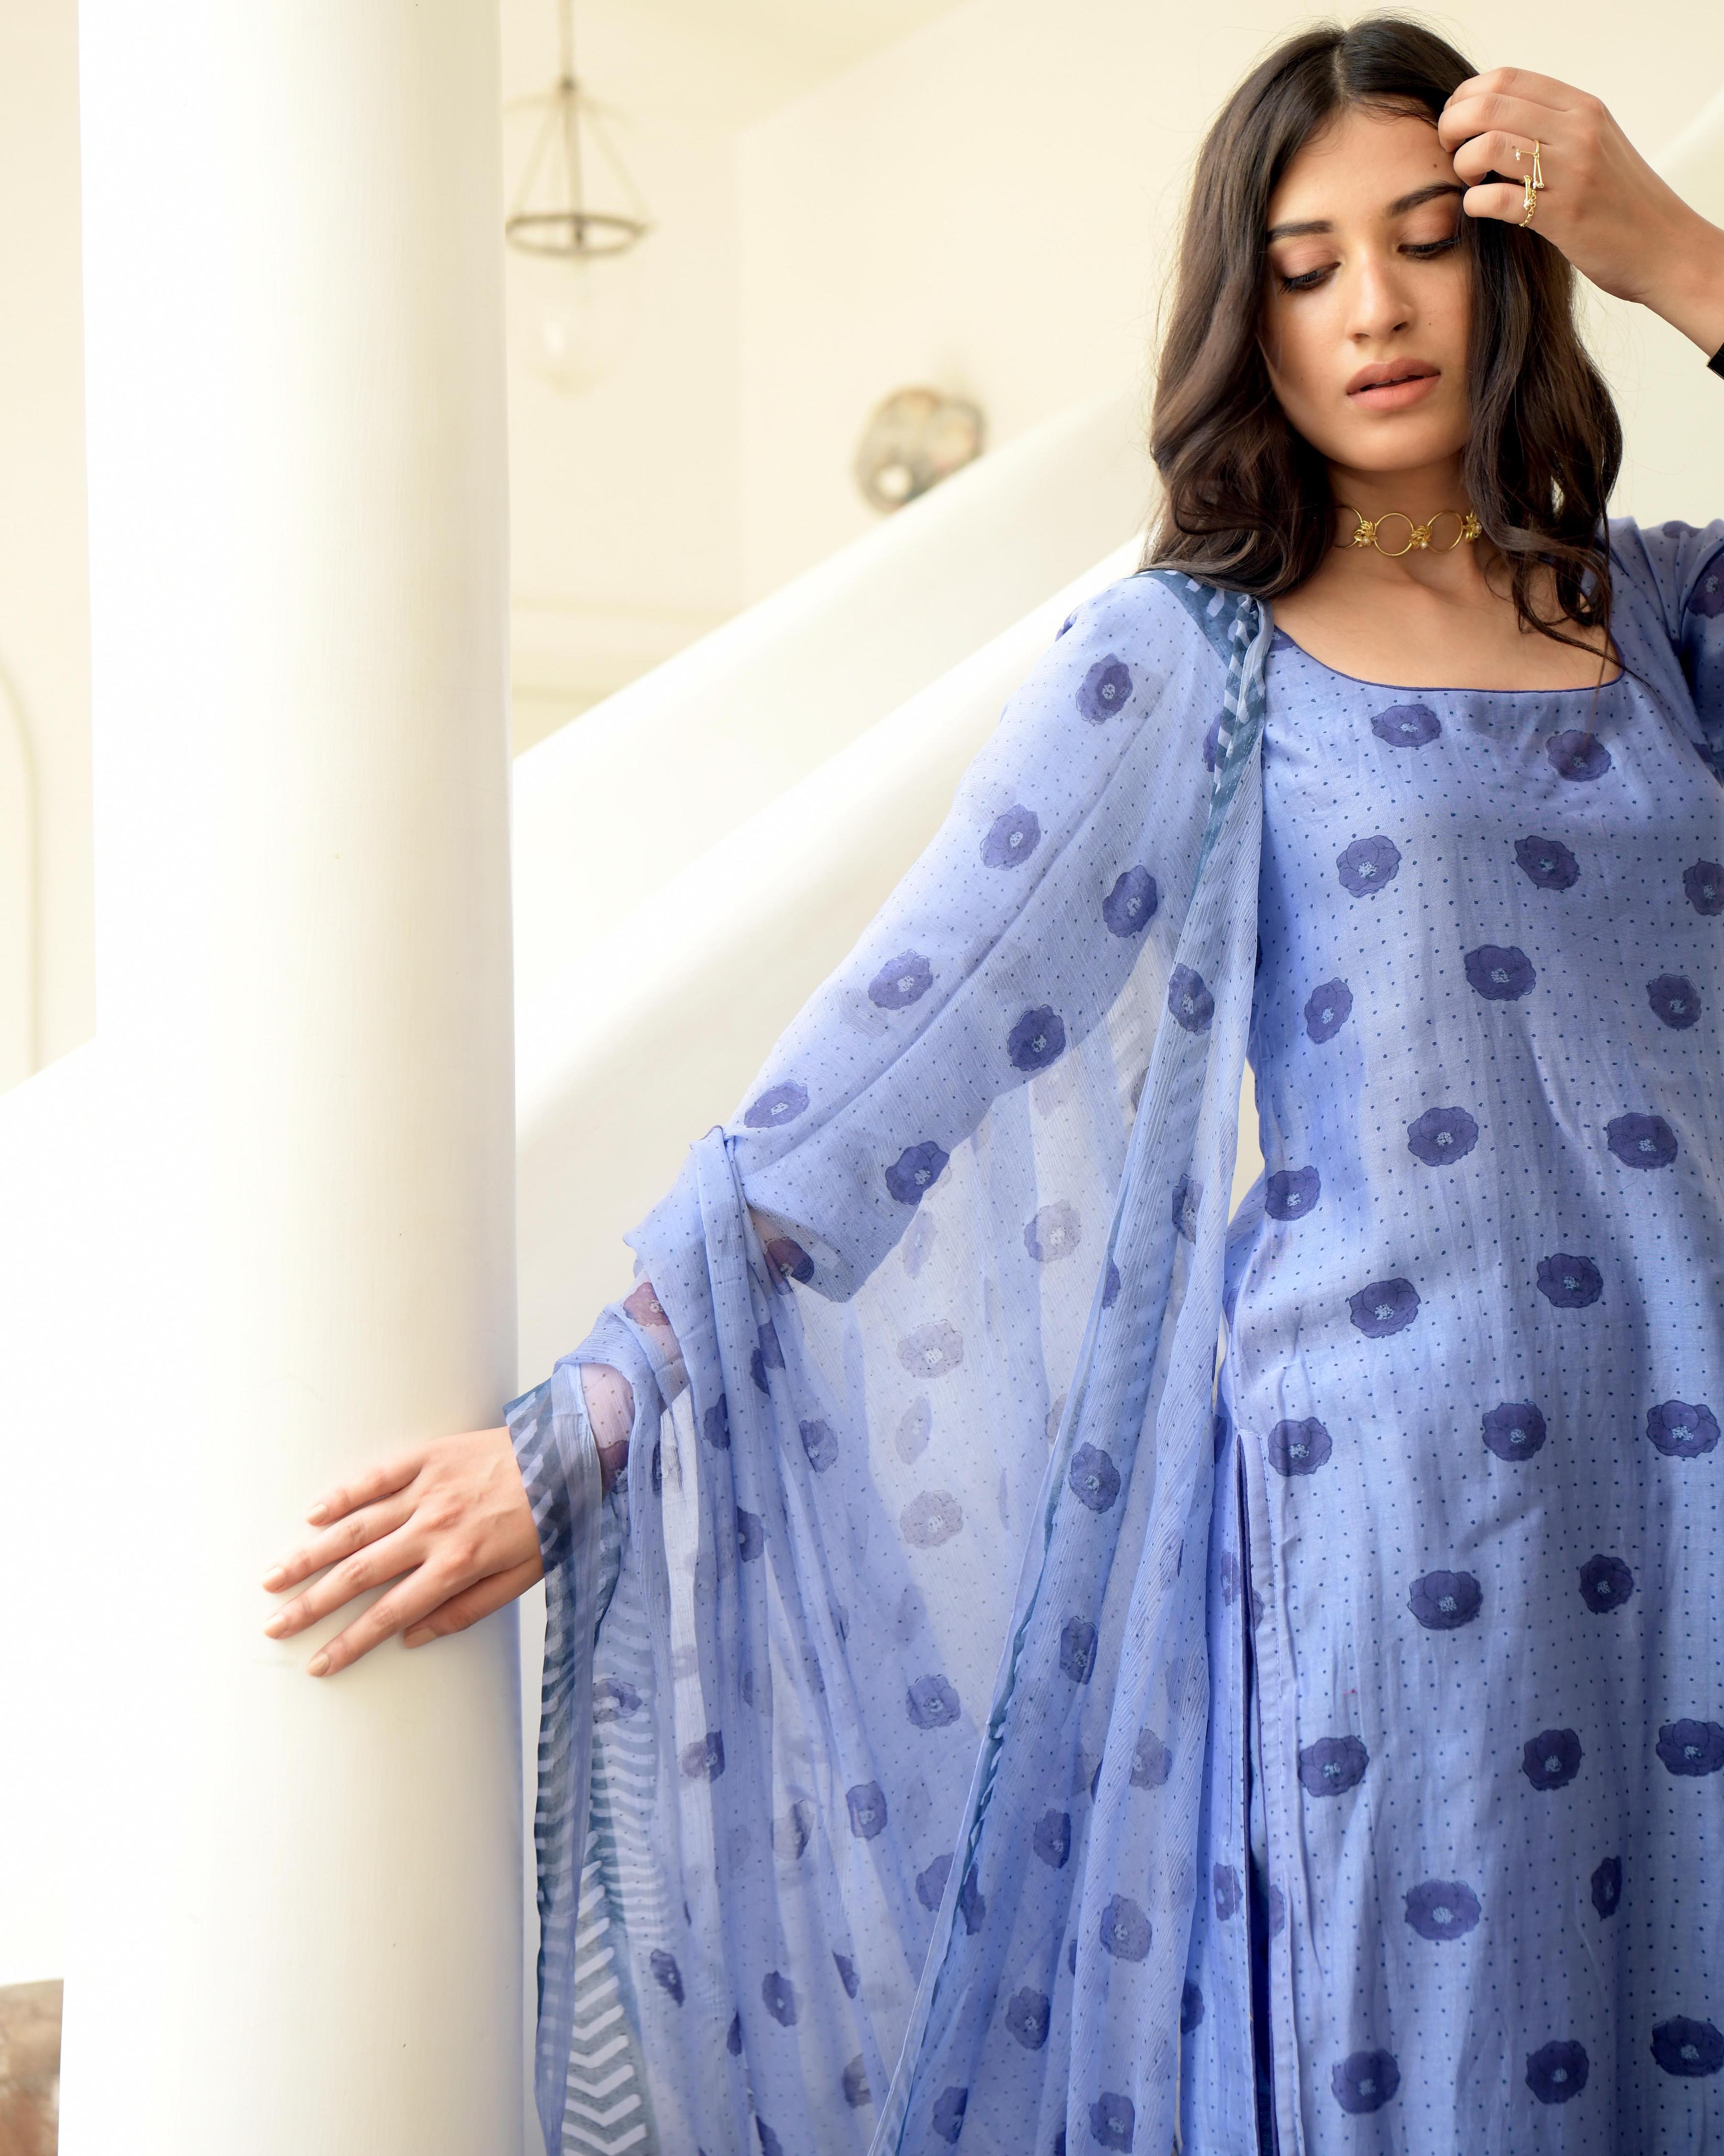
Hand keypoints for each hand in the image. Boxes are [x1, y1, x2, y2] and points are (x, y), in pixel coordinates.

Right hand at [261, 1424, 543, 1676]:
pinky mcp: (428, 1456)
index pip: (389, 1614)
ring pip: (355, 1527)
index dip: (350, 1643)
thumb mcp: (521, 1578)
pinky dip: (342, 1495)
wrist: (571, 1455)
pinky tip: (313, 1515)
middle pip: (358, 1574)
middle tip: (273, 1626)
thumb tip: (412, 1637)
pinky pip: (375, 1477)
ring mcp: (427, 1489)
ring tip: (272, 1577)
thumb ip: (466, 1611)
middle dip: (311, 1605)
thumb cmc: (549, 1520)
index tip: (318, 1664)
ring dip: (310, 1555)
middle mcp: (434, 1529)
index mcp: (458, 1564)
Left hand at [1439, 68, 1723, 352]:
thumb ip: (1552, 126)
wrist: (1664, 247)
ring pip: (1487, 146)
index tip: (1458, 122)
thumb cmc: (1619, 201)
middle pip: (1488, 107)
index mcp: (1582, 108)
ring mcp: (1571, 172)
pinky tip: (1481, 208)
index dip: (1466, 96)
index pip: (1506, 78)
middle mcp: (1577, 131)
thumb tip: (1492, 118)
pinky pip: (1496, 199)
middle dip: (1452, 128)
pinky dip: (1475, 203)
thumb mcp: (1595, 144)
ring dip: (1462, 165)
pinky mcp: (1562, 217)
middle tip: (1450, 152)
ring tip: (1471, 181)